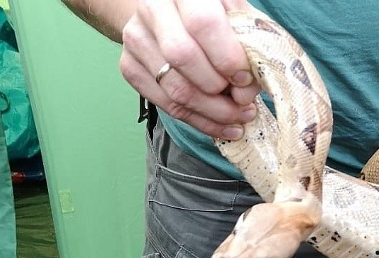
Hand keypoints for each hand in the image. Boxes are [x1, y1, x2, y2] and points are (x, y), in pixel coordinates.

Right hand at [119, 0, 261, 139]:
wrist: (174, 15)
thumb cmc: (216, 17)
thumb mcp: (237, 17)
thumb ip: (249, 45)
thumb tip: (247, 89)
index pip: (202, 23)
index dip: (227, 57)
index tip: (245, 78)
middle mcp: (152, 9)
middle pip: (183, 57)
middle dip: (219, 89)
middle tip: (244, 102)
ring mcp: (136, 38)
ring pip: (174, 88)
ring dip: (212, 112)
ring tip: (238, 118)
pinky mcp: (129, 67)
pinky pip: (166, 105)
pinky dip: (199, 121)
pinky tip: (222, 124)